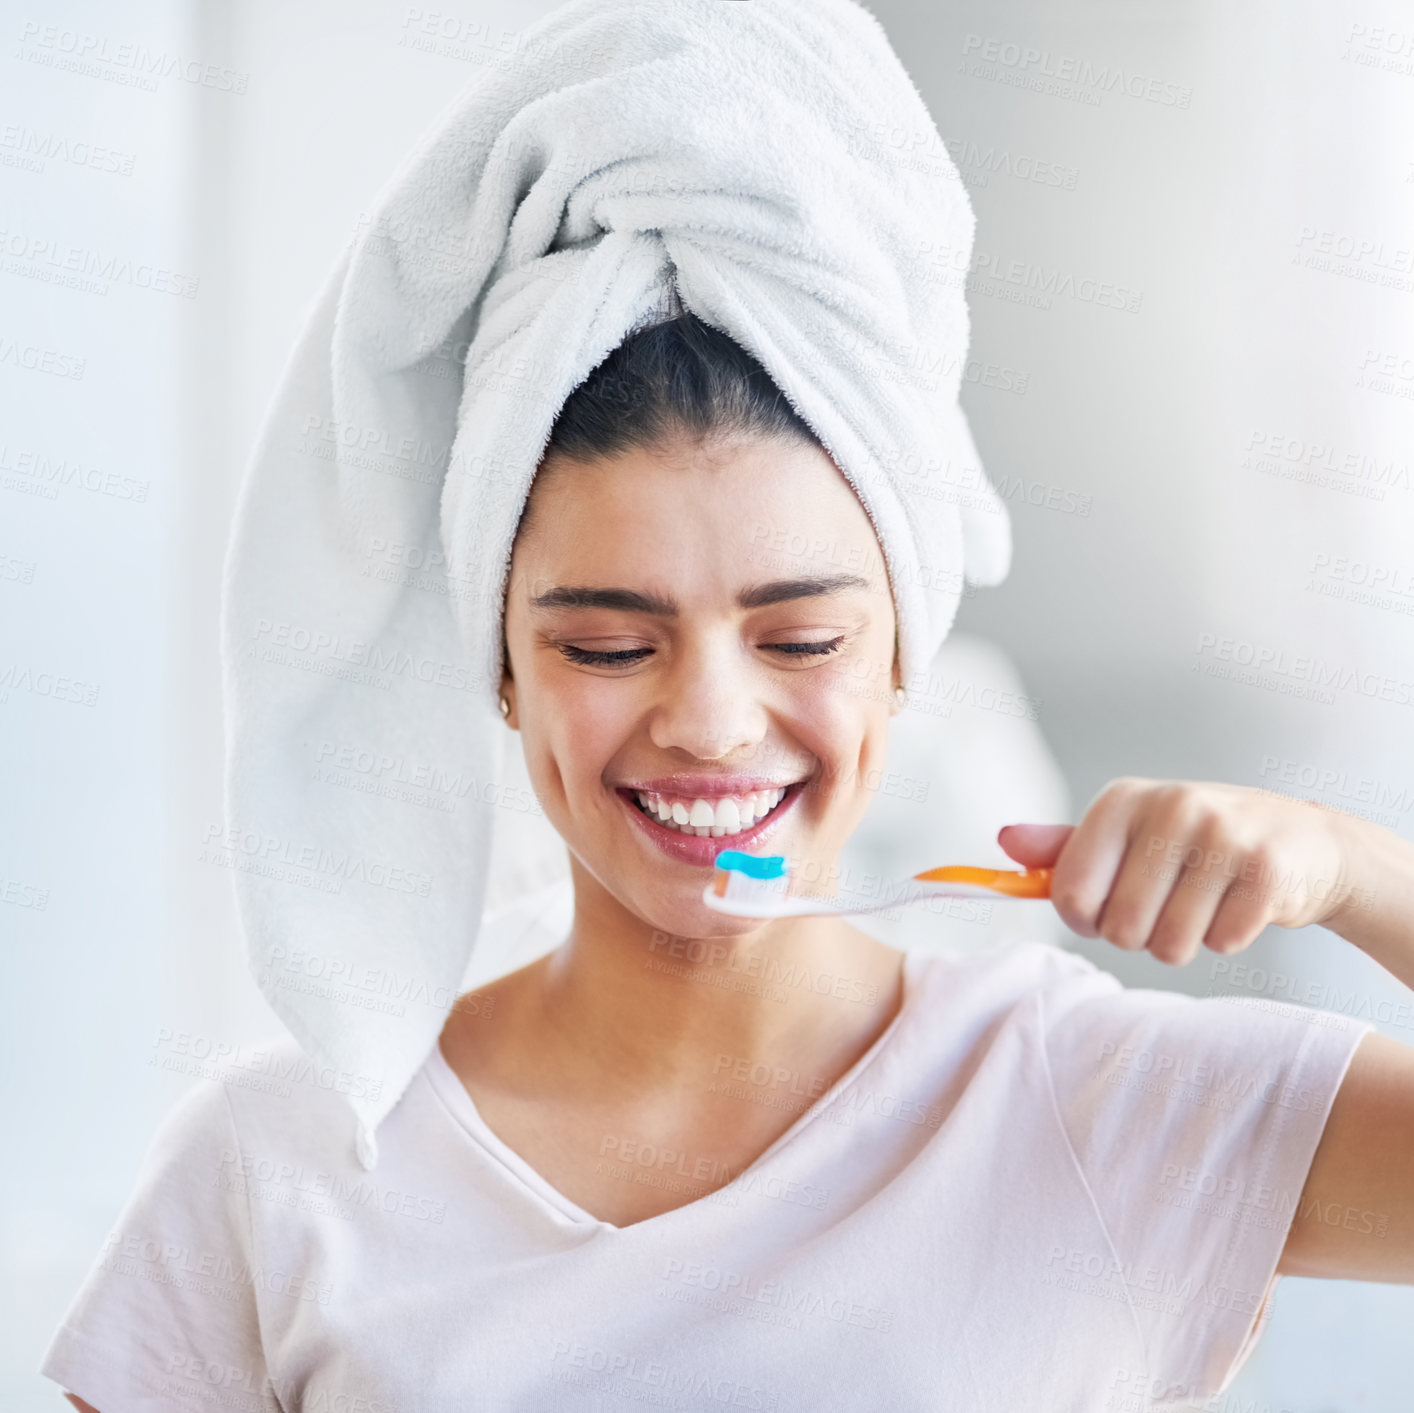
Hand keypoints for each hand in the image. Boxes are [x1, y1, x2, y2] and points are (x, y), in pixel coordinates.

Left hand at [997, 777, 1362, 965]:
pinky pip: (1222, 944)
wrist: (1301, 840)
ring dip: (1183, 942)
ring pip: (1170, 946)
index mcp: (1121, 801)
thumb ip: (1065, 846)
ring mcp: (1222, 836)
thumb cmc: (1196, 843)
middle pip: (1121, 929)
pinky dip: (1228, 938)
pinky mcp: (1267, 872)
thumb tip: (1006, 841)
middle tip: (1168, 905)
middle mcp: (1169, 808)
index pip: (1071, 894)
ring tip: (1204, 904)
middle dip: (1140, 936)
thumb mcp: (1129, 834)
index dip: (1088, 919)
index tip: (1109, 907)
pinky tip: (1240, 904)